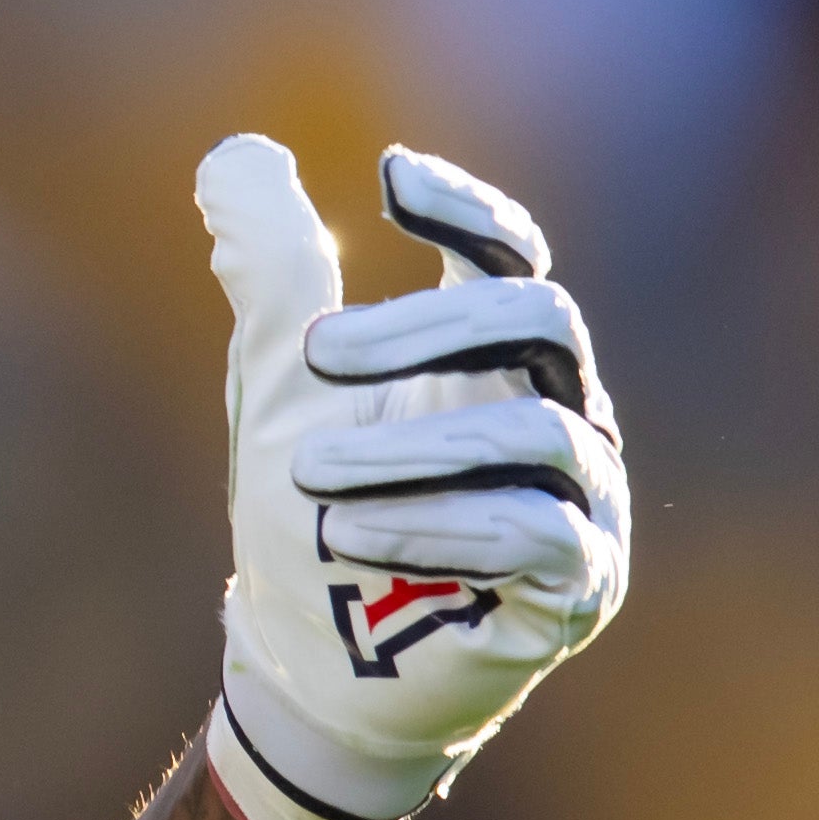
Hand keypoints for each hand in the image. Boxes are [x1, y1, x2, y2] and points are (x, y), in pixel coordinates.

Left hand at [193, 137, 633, 819]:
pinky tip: (350, 534)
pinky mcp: (579, 587)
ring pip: (537, 433)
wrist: (311, 665)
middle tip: (311, 353)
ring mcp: (583, 500)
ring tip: (307, 472)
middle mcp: (557, 411)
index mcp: (493, 355)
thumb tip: (236, 154)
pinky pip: (539, 535)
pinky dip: (441, 527)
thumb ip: (271, 273)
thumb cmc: (309, 511)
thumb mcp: (278, 385)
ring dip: (414, 446)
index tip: (390, 179)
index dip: (468, 208)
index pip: (511, 255)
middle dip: (426, 327)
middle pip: (539, 320)